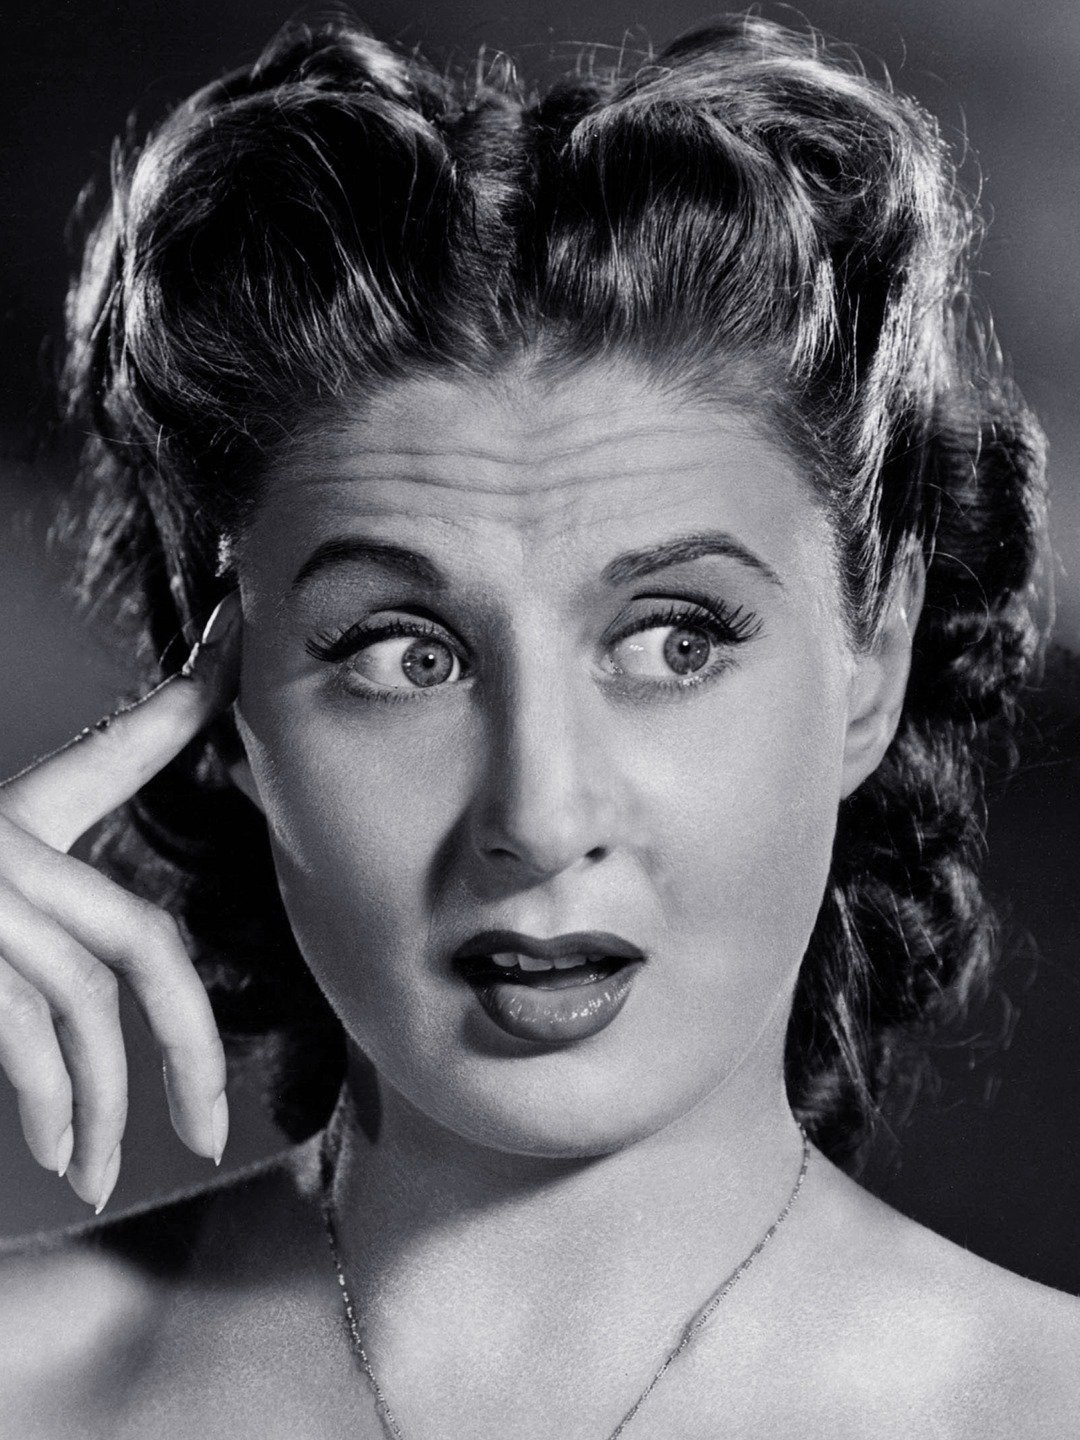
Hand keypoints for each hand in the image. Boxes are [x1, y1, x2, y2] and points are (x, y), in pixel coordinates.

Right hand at [0, 594, 241, 1213]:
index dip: (182, 704)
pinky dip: (51, 1105)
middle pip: (142, 941)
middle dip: (191, 1043)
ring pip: (85, 1001)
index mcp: (10, 817)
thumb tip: (87, 1018)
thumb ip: (32, 928)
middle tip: (211, 1130)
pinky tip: (57, 1153)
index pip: (113, 753)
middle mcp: (1, 845)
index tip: (236, 646)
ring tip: (98, 1173)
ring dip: (105, 1104)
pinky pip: (23, 1032)